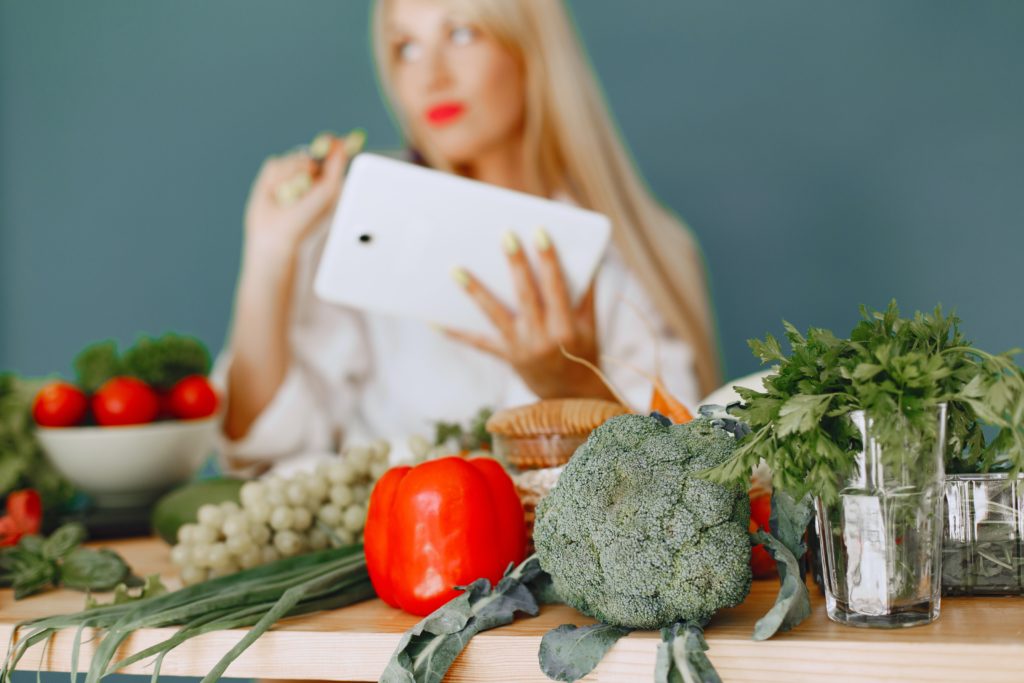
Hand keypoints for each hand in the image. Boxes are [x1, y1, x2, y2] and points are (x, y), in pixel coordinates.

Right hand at [243, 132, 355, 259]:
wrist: (278, 233)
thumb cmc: (307, 217)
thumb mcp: (329, 190)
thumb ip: (336, 166)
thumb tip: (340, 144)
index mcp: (326, 179)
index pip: (330, 154)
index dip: (331, 145)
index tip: (331, 141)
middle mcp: (308, 175)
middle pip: (310, 152)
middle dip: (308, 162)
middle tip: (310, 174)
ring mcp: (289, 175)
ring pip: (292, 158)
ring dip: (292, 175)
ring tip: (292, 194)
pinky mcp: (271, 177)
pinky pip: (275, 163)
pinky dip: (277, 178)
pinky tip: (277, 193)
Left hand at [444, 229, 614, 400]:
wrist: (570, 394)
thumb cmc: (583, 348)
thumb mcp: (590, 323)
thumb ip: (586, 290)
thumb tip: (588, 254)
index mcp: (566, 328)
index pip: (556, 288)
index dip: (549, 261)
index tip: (540, 232)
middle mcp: (542, 338)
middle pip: (525, 296)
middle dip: (515, 265)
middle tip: (505, 235)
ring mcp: (520, 348)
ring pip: (494, 315)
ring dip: (474, 292)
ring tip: (455, 269)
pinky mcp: (505, 356)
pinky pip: (477, 342)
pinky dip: (456, 332)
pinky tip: (433, 319)